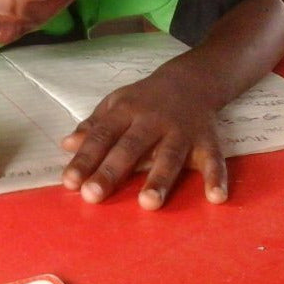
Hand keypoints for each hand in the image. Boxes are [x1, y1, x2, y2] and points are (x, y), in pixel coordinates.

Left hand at [60, 74, 225, 209]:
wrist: (191, 79)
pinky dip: (217, 177)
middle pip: (130, 147)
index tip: (69, 182)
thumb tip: (66, 145)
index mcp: (126, 111)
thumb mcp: (116, 104)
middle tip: (93, 196)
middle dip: (110, 171)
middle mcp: (152, 121)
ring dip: (160, 179)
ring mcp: (181, 131)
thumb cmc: (145, 99)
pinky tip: (216, 198)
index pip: (101, 136)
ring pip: (170, 156)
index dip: (84, 158)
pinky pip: (213, 159)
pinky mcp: (207, 140)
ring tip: (148, 204)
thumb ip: (93, 126)